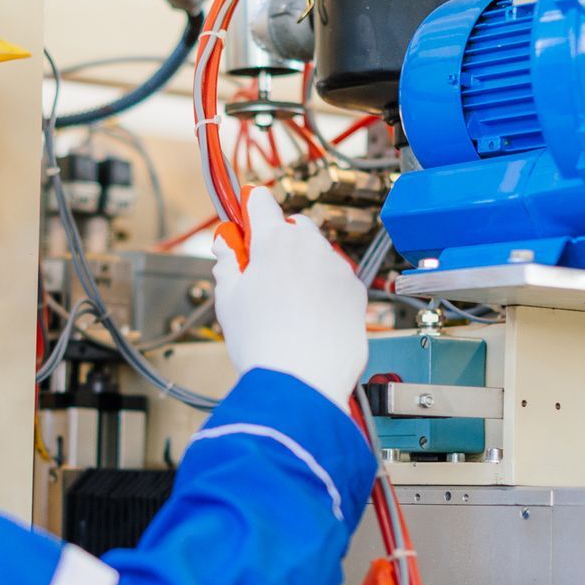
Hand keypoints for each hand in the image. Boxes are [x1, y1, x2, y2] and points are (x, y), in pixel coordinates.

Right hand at [211, 187, 368, 409]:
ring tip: (287, 303)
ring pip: (318, 253)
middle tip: (262, 271)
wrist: (302, 382)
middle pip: (293, 225)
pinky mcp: (356, 292)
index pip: (260, 202)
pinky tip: (310, 316)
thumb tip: (227, 246)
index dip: (249, 209)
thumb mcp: (228, 299)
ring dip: (303, 265)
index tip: (245, 217)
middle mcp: (311, 247)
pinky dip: (324, 288)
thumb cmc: (263, 344)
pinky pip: (336, 279)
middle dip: (279, 240)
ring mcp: (337, 269)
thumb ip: (227, 263)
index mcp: (274, 241)